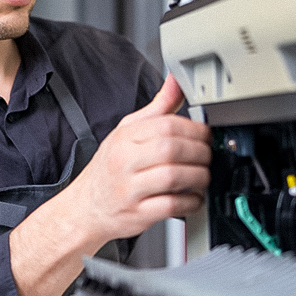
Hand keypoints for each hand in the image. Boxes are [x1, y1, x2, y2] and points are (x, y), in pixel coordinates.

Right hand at [8, 75, 210, 295]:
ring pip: (173, 177)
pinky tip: (194, 197)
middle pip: (171, 150)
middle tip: (209, 156)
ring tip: (203, 176)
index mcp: (125, 137)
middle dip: (200, 153)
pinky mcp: (137, 213)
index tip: (206, 136)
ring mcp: (130, 189)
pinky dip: (191, 202)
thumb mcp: (128, 130)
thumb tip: (176, 81)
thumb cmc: (111, 167)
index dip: (195, 130)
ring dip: (199, 177)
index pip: (166, 125)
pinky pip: (171, 206)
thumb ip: (157, 107)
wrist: (86, 206)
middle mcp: (125, 161)